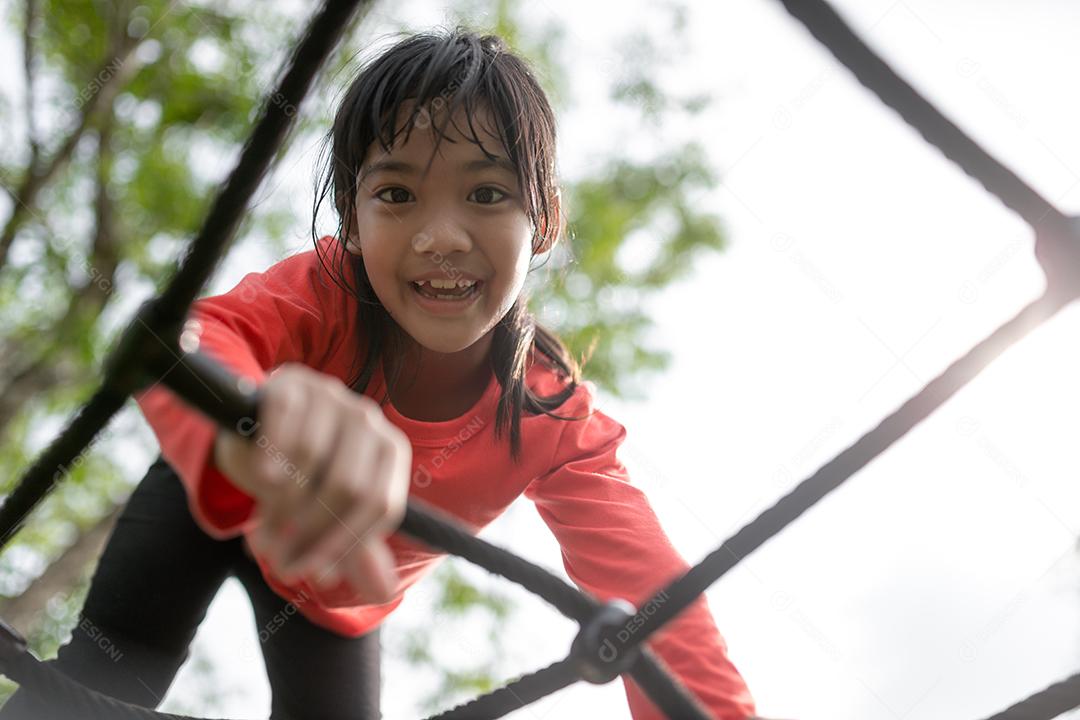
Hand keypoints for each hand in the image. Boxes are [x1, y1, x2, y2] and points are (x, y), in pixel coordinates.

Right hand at [214, 363, 411, 603]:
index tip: (315, 575)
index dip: (347, 545)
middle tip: (280, 563)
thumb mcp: (329, 512)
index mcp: (388, 449)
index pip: (380, 505)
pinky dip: (271, 459)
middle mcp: (366, 417)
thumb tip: (385, 593)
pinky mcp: (291, 382)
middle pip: (347, 485)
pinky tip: (261, 483)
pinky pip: (283, 425)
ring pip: (311, 459)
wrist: (256, 429)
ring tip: (262, 538)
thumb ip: (356, 550)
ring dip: (281, 507)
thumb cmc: (301, 475)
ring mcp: (330, 394)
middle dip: (311, 533)